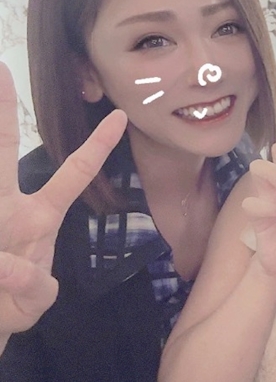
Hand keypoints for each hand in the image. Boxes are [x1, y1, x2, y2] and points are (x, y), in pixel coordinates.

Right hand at [0, 61, 126, 336]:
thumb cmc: (12, 304)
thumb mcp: (34, 300)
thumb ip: (33, 288)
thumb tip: (11, 270)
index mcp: (39, 216)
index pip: (75, 174)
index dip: (98, 145)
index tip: (120, 115)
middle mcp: (8, 207)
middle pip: (1, 152)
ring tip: (6, 260)